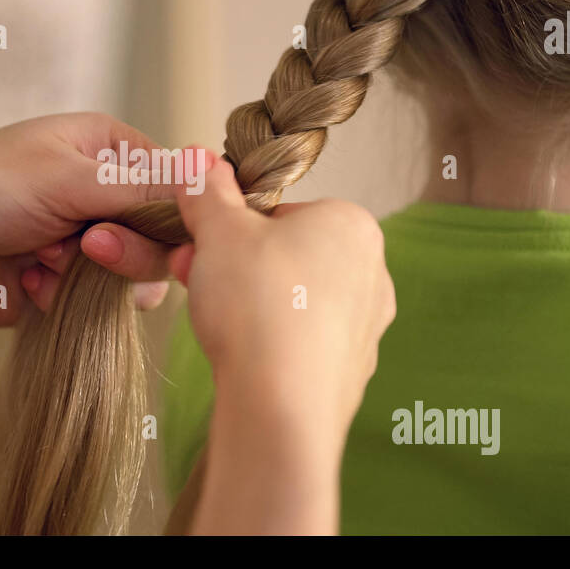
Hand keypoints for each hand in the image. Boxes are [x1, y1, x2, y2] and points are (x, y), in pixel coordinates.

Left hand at [0, 113, 185, 327]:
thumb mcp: (67, 176)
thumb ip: (142, 185)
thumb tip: (213, 174)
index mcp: (105, 148)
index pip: (175, 183)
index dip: (178, 212)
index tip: (166, 234)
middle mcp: (100, 193)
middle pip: (160, 234)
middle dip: (127, 247)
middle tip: (88, 246)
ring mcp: (82, 242)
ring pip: (133, 274)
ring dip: (96, 276)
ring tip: (50, 264)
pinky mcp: (63, 286)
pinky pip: (98, 304)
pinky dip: (68, 298)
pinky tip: (31, 284)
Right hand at [169, 152, 394, 453]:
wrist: (281, 406)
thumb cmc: (259, 306)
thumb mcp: (219, 231)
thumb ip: (208, 192)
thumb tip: (198, 162)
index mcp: (351, 224)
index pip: (283, 212)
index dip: (232, 228)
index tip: (202, 245)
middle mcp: (373, 272)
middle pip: (288, 256)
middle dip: (237, 267)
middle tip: (196, 279)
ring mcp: (367, 327)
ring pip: (294, 301)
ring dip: (251, 304)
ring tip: (214, 320)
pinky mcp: (351, 373)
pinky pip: (301, 345)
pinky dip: (271, 346)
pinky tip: (244, 358)